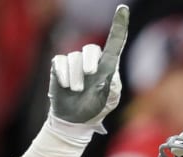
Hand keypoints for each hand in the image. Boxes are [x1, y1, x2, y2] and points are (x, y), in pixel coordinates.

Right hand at [48, 5, 128, 129]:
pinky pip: (59, 62)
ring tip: (77, 90)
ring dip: (75, 76)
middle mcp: (92, 60)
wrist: (75, 119)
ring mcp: (75, 62)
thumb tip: (109, 73)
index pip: (115, 42)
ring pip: (73, 58)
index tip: (123, 9)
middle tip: (91, 75)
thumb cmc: (96, 108)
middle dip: (90, 61)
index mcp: (108, 66)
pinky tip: (66, 86)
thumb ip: (113, 87)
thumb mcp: (110, 100)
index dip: (119, 25)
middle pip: (91, 49)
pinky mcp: (59, 66)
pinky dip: (63, 75)